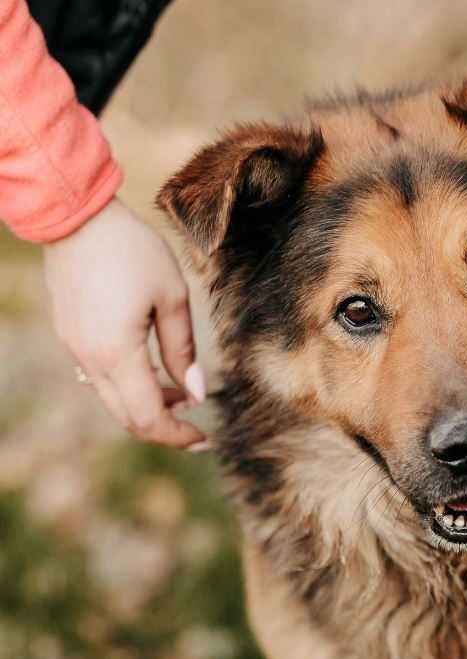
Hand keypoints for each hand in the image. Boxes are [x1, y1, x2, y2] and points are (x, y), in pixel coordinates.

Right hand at [43, 198, 206, 447]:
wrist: (77, 219)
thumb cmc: (132, 251)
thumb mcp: (172, 296)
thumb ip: (182, 348)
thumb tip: (196, 393)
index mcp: (117, 353)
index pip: (148, 417)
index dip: (177, 435)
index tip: (204, 439)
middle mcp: (89, 359)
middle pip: (127, 416)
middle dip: (164, 428)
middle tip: (197, 429)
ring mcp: (75, 349)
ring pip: (112, 399)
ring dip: (147, 406)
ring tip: (183, 395)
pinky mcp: (70, 336)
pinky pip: (100, 378)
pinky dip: (129, 386)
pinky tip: (154, 371)